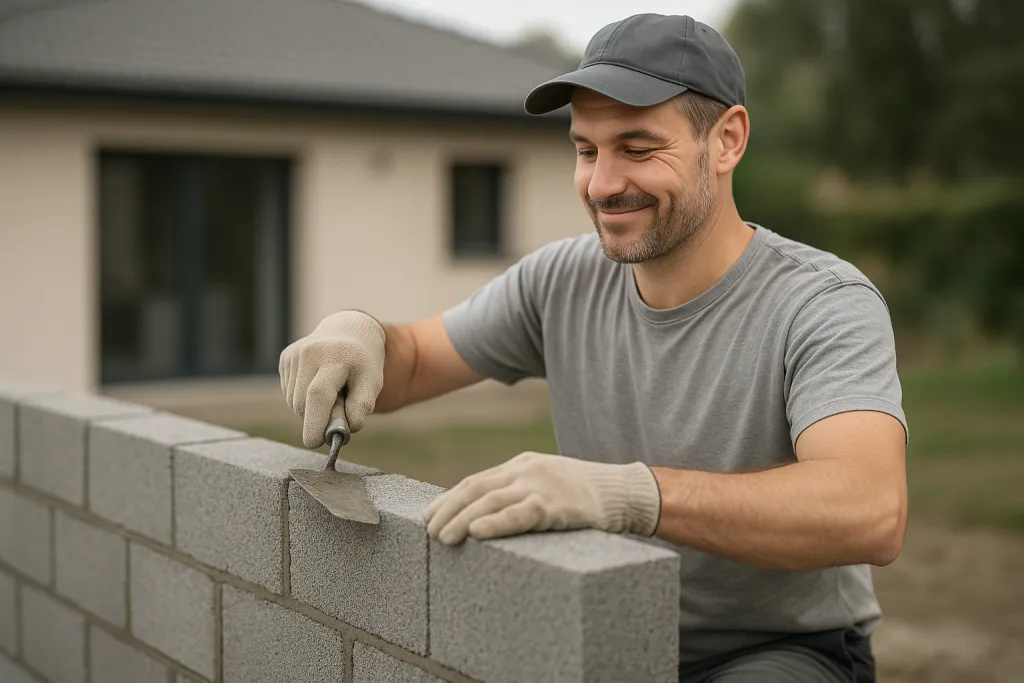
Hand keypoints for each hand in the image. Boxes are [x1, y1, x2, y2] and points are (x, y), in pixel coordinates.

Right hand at [278, 310, 385, 447]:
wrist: (350, 332)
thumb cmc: (363, 364)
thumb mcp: (373, 382)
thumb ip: (361, 406)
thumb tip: (345, 430)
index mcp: (336, 356)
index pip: (319, 394)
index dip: (315, 422)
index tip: (314, 443)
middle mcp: (310, 351)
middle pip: (303, 402)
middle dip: (318, 418)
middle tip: (339, 411)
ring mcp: (294, 353)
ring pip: (295, 401)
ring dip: (312, 408)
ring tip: (331, 392)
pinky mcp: (285, 357)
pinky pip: (289, 393)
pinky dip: (304, 398)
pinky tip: (317, 383)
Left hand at [423, 451, 661, 545]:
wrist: (622, 491)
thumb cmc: (582, 495)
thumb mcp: (545, 484)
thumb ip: (517, 494)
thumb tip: (481, 517)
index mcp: (520, 466)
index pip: (475, 481)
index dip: (448, 500)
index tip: (427, 517)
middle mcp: (526, 471)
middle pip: (476, 488)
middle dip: (448, 510)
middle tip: (429, 532)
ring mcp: (541, 485)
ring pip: (491, 500)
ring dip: (462, 519)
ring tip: (443, 538)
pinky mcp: (557, 505)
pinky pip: (520, 513)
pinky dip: (496, 522)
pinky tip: (477, 532)